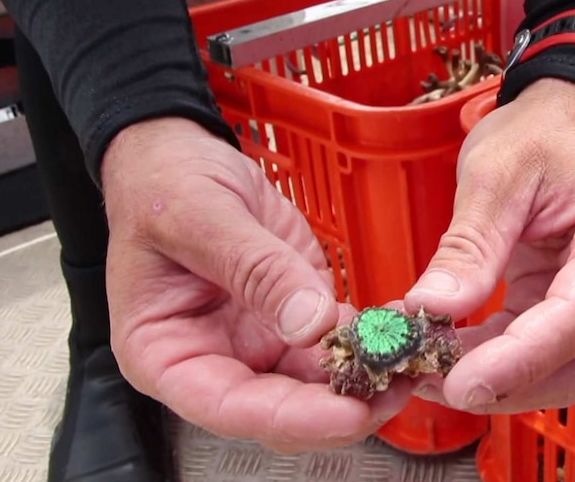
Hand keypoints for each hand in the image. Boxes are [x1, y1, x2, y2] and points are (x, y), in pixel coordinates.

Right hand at [100, 117, 410, 451]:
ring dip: (366, 378)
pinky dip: (372, 341)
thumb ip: (254, 269)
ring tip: (411, 358)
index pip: (229, 407)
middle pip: (281, 408)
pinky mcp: (296, 314)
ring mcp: (259, 339)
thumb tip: (311, 323)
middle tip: (396, 385)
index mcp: (166, 352)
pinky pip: (337, 341)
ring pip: (316, 384)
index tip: (347, 413)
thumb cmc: (163, 185)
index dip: (291, 419)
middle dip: (342, 408)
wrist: (181, 155)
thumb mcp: (199, 217)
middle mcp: (216, 357)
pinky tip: (403, 330)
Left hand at [403, 79, 574, 412]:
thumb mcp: (496, 174)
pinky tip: (439, 349)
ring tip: (422, 365)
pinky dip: (485, 357)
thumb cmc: (541, 131)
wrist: (561, 117)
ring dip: (489, 378)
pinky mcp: (563, 305)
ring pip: (551, 369)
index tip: (462, 383)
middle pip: (570, 360)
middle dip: (500, 380)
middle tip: (425, 375)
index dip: (518, 360)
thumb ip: (469, 245)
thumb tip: (429, 310)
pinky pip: (529, 348)